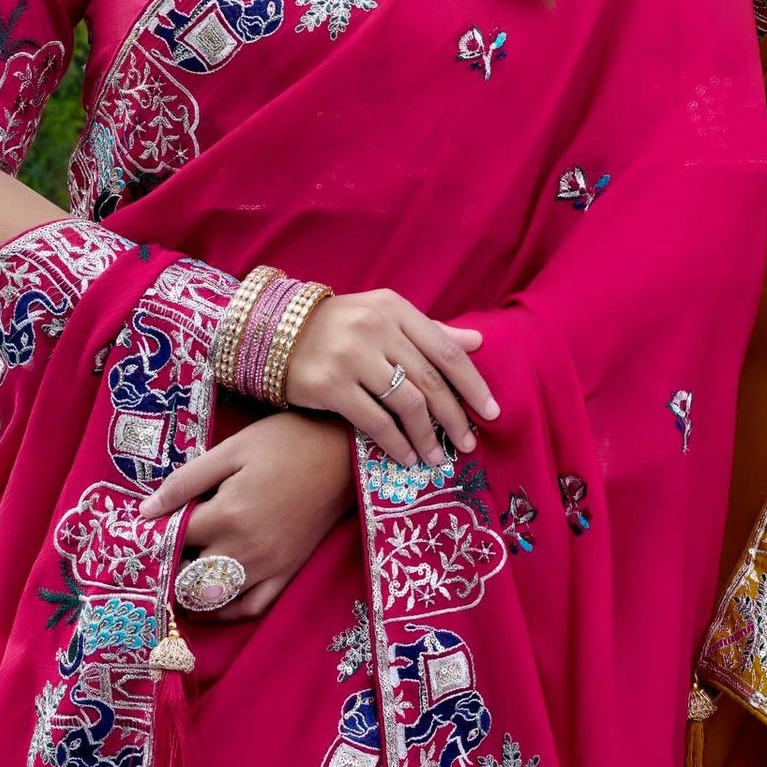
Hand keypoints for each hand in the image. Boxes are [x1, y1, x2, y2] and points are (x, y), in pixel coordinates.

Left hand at [140, 410, 355, 621]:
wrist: (344, 452)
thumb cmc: (286, 442)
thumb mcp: (232, 449)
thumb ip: (186, 481)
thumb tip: (144, 512)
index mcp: (226, 515)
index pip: (172, 538)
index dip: (153, 534)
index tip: (141, 530)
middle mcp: (244, 550)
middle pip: (188, 576)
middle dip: (168, 566)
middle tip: (158, 552)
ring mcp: (268, 566)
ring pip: (215, 598)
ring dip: (190, 590)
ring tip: (177, 573)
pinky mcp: (287, 572)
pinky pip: (252, 607)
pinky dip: (227, 611)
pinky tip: (210, 601)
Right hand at [285, 288, 497, 468]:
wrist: (275, 333)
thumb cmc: (339, 328)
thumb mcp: (384, 318)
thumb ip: (430, 332)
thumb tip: (477, 340)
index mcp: (395, 308)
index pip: (446, 350)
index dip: (473, 384)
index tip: (491, 412)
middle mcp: (376, 328)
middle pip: (431, 380)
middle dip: (454, 418)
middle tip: (468, 445)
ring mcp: (353, 356)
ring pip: (407, 403)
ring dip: (427, 437)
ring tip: (438, 458)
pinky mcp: (331, 385)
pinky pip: (374, 421)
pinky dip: (396, 443)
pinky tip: (406, 457)